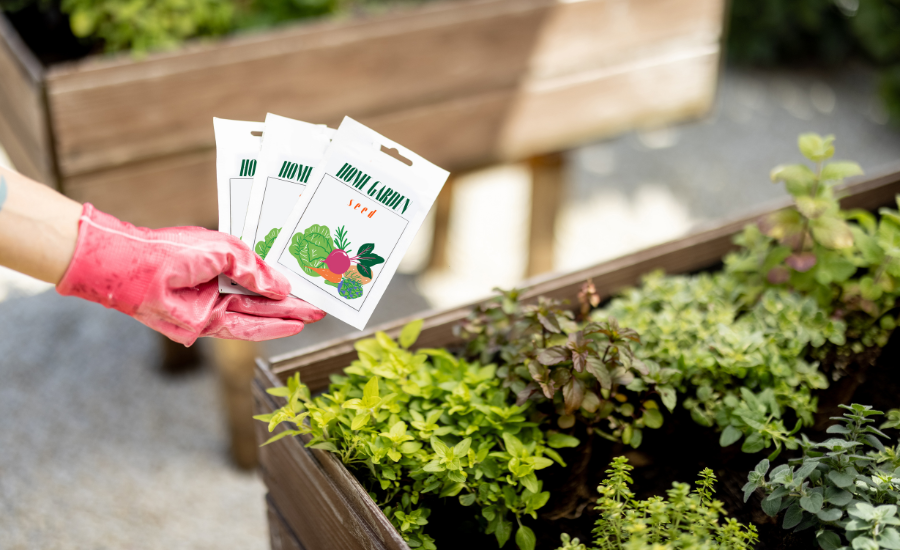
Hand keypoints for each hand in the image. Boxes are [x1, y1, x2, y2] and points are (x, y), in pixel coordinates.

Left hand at [57, 204, 324, 345]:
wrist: (139, 269)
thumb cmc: (176, 250)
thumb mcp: (226, 250)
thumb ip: (255, 270)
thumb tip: (281, 288)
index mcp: (223, 263)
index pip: (260, 274)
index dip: (285, 280)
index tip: (309, 282)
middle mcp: (221, 286)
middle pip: (263, 298)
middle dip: (292, 302)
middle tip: (320, 304)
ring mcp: (215, 306)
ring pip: (258, 314)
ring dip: (286, 316)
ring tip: (314, 315)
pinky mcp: (208, 325)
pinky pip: (244, 329)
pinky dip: (268, 329)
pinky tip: (292, 327)